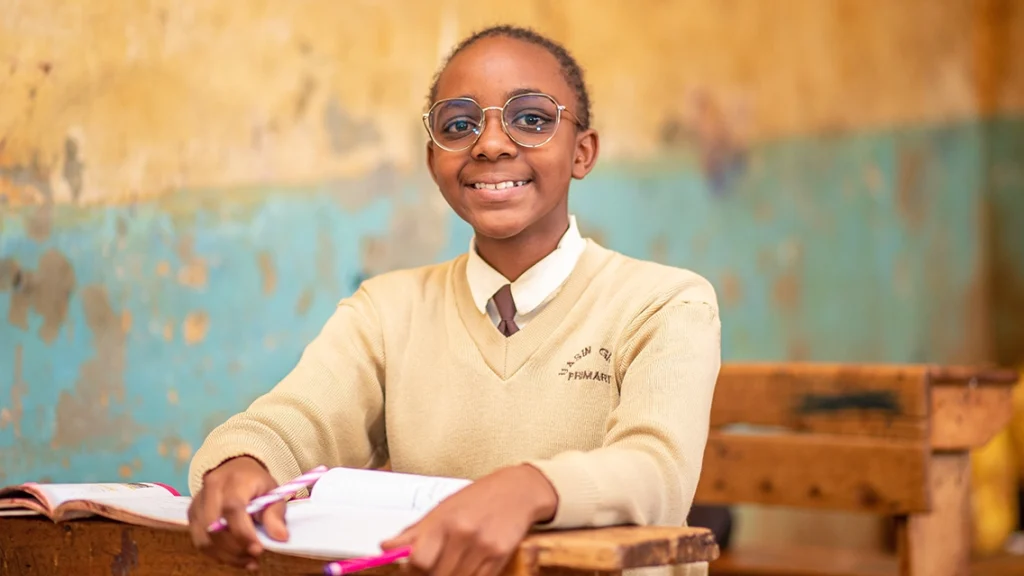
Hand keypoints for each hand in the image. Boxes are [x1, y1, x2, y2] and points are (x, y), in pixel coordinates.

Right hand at [187, 456, 288, 570]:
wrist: (235, 469)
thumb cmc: (255, 482)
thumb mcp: (272, 492)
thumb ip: (275, 515)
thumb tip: (280, 537)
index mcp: (234, 480)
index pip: (232, 509)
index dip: (243, 533)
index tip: (257, 550)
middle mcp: (211, 489)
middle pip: (214, 527)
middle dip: (235, 548)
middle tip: (255, 557)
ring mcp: (198, 503)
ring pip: (204, 538)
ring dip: (227, 555)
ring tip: (248, 561)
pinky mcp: (192, 515)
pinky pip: (200, 541)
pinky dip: (218, 554)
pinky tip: (235, 557)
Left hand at [380, 464, 557, 575]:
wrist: (517, 491)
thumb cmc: (477, 498)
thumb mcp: (441, 509)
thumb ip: (413, 533)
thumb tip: (385, 548)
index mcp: (442, 520)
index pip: (417, 560)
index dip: (412, 571)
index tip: (413, 570)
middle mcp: (462, 533)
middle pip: (436, 575)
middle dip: (431, 575)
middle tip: (434, 567)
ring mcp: (482, 546)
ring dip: (451, 575)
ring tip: (453, 563)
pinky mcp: (499, 556)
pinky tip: (469, 566)